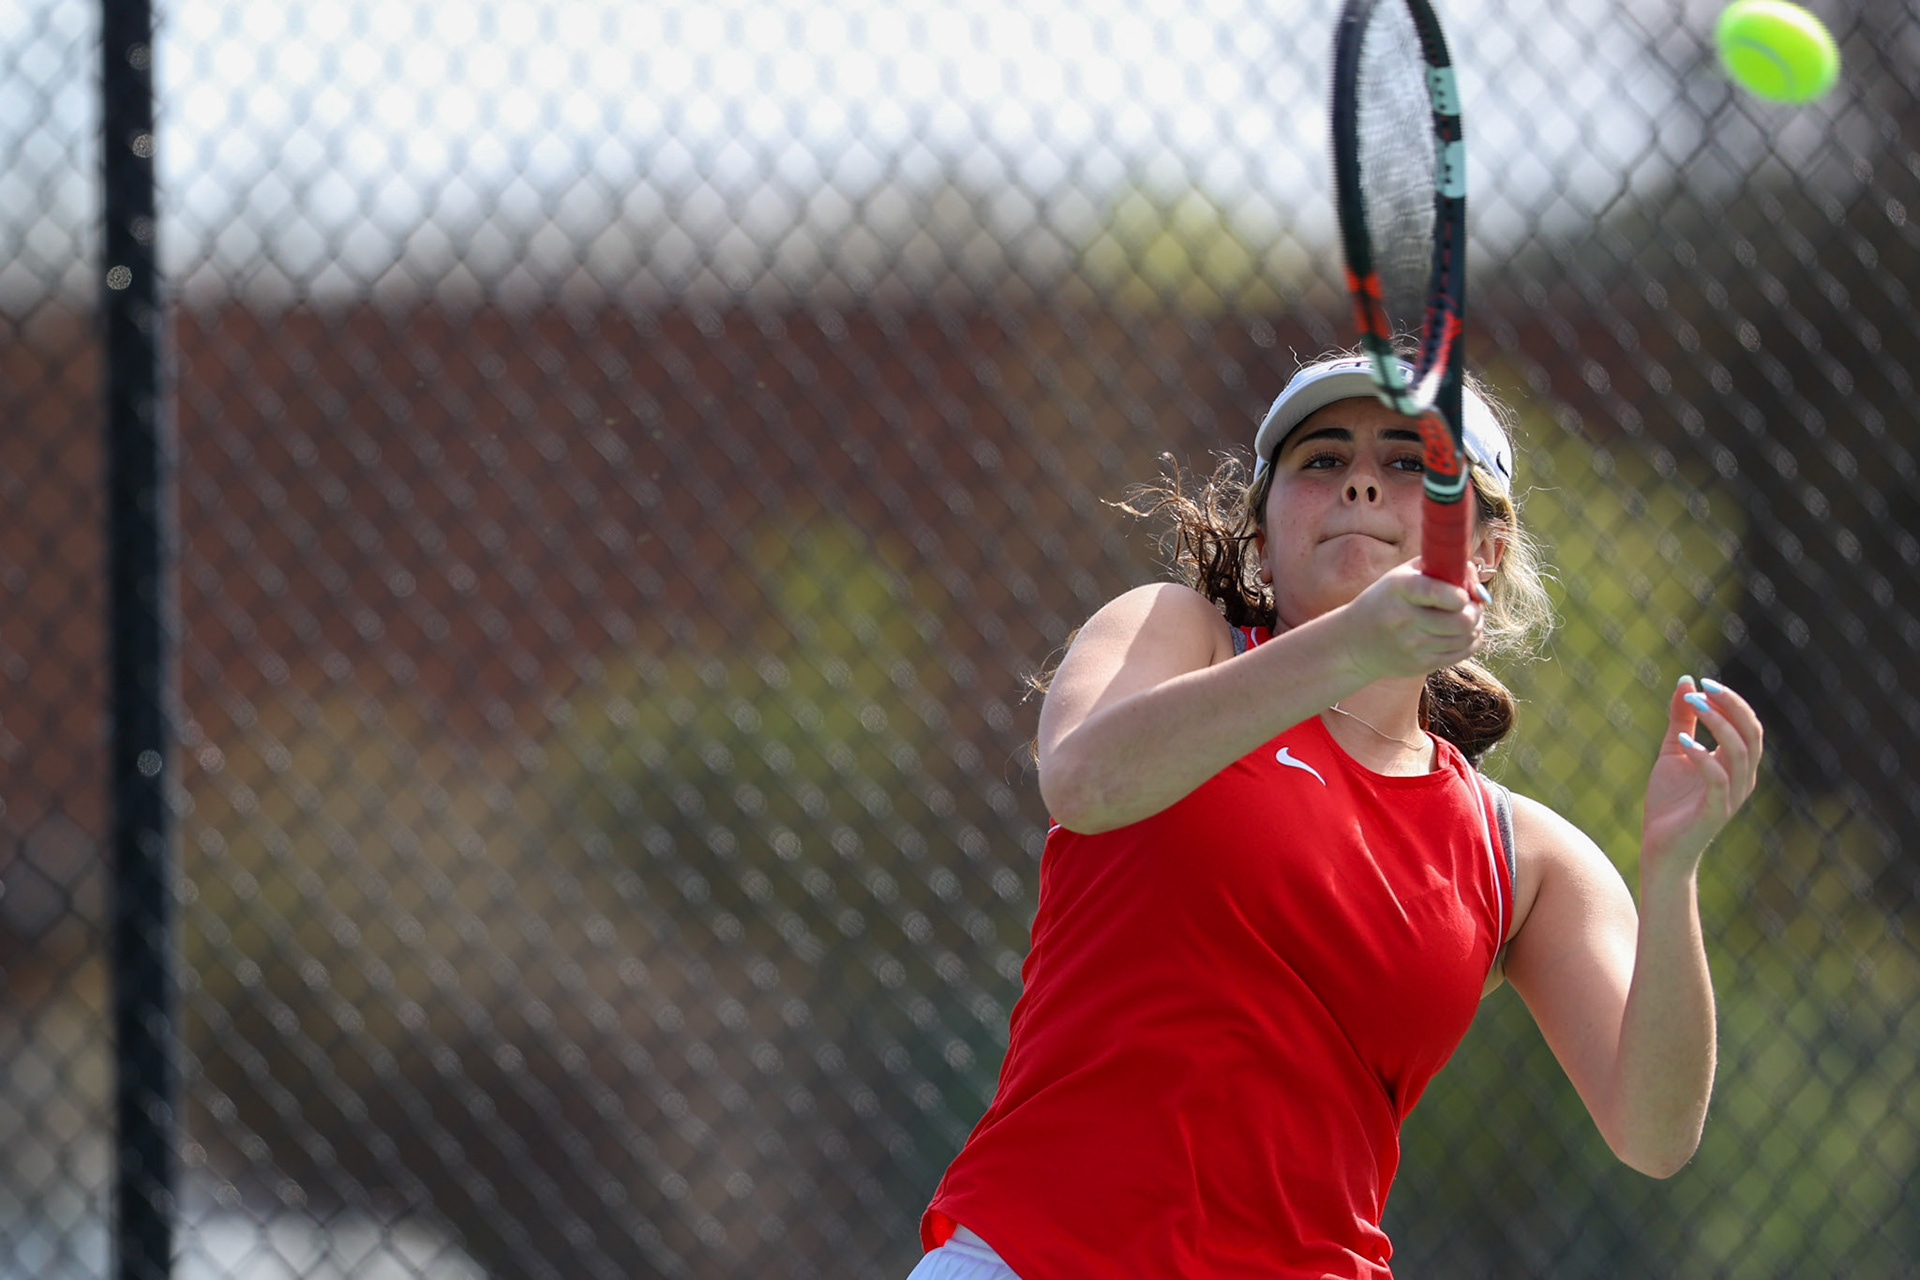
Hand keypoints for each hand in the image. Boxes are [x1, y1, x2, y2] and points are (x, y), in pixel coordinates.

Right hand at [1337, 560, 1485, 681]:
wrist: (1355, 642)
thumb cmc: (1387, 600)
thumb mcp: (1402, 576)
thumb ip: (1440, 567)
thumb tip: (1476, 580)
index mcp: (1399, 589)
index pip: (1438, 592)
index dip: (1462, 594)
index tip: (1462, 594)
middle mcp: (1404, 619)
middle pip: (1462, 620)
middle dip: (1475, 611)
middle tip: (1472, 605)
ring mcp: (1413, 646)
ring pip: (1467, 637)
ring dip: (1476, 625)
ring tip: (1468, 617)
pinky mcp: (1421, 665)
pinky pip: (1463, 653)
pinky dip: (1471, 641)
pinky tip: (1464, 633)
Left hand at [1641, 676, 1763, 878]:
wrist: (1660, 849)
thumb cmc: (1670, 802)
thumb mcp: (1674, 752)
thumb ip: (1682, 720)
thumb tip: (1687, 682)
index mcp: (1735, 764)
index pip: (1747, 725)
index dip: (1730, 701)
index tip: (1703, 682)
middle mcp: (1741, 778)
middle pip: (1751, 734)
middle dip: (1731, 706)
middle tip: (1705, 687)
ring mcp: (1731, 796)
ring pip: (1739, 753)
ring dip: (1718, 725)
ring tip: (1695, 706)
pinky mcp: (1715, 812)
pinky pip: (1718, 781)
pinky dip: (1703, 758)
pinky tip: (1685, 743)